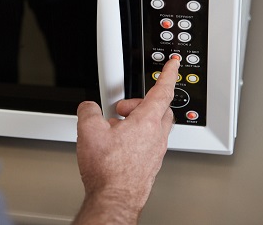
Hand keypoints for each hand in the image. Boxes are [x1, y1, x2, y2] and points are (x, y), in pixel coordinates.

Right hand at [73, 58, 178, 223]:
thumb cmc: (108, 170)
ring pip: (154, 127)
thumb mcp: (89, 130)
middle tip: (124, 106)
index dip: (168, 74)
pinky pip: (147, 144)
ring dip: (137, 121)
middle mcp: (156, 137)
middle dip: (143, 102)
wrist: (113, 199)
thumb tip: (89, 107)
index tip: (173, 64)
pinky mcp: (149, 165)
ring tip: (115, 127)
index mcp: (147, 122)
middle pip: (160, 109)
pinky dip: (135, 137)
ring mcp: (155, 152)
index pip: (163, 90)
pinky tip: (117, 146)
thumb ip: (89, 110)